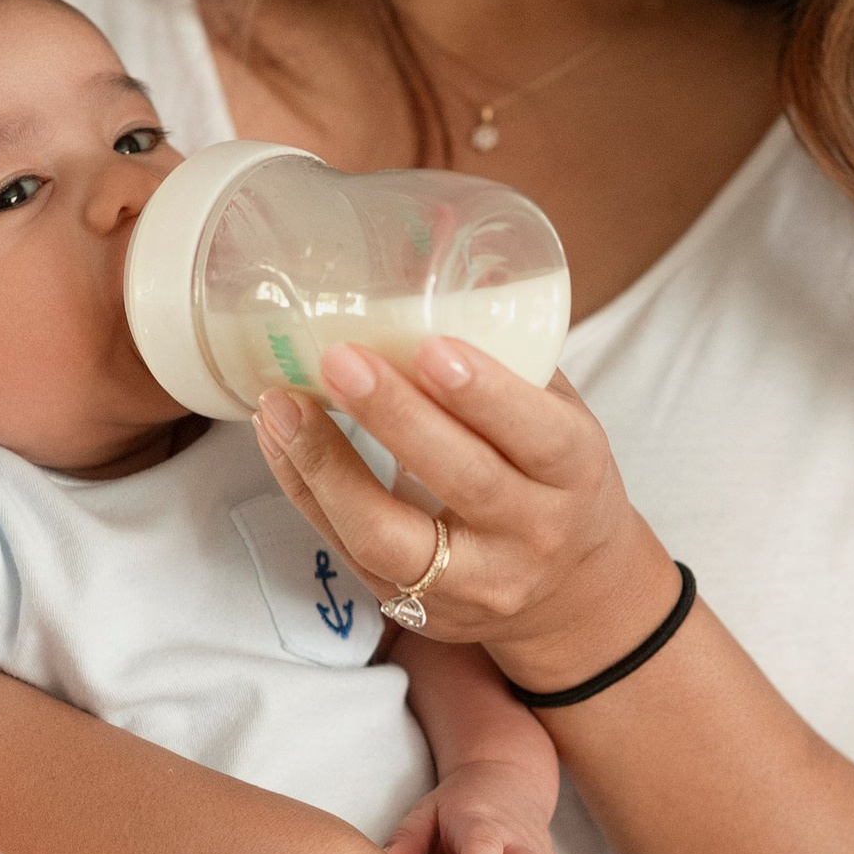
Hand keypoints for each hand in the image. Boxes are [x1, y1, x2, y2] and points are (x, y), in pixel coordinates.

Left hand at [255, 344, 676, 697]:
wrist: (570, 591)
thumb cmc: (553, 477)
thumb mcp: (558, 416)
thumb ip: (508, 355)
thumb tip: (431, 243)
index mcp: (575, 474)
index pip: (539, 437)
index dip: (487, 395)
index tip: (433, 348)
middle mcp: (531, 535)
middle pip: (463, 482)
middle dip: (395, 419)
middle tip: (339, 360)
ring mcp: (471, 583)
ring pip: (389, 535)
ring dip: (327, 466)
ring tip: (282, 404)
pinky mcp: (416, 609)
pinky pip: (347, 549)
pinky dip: (305, 490)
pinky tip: (279, 437)